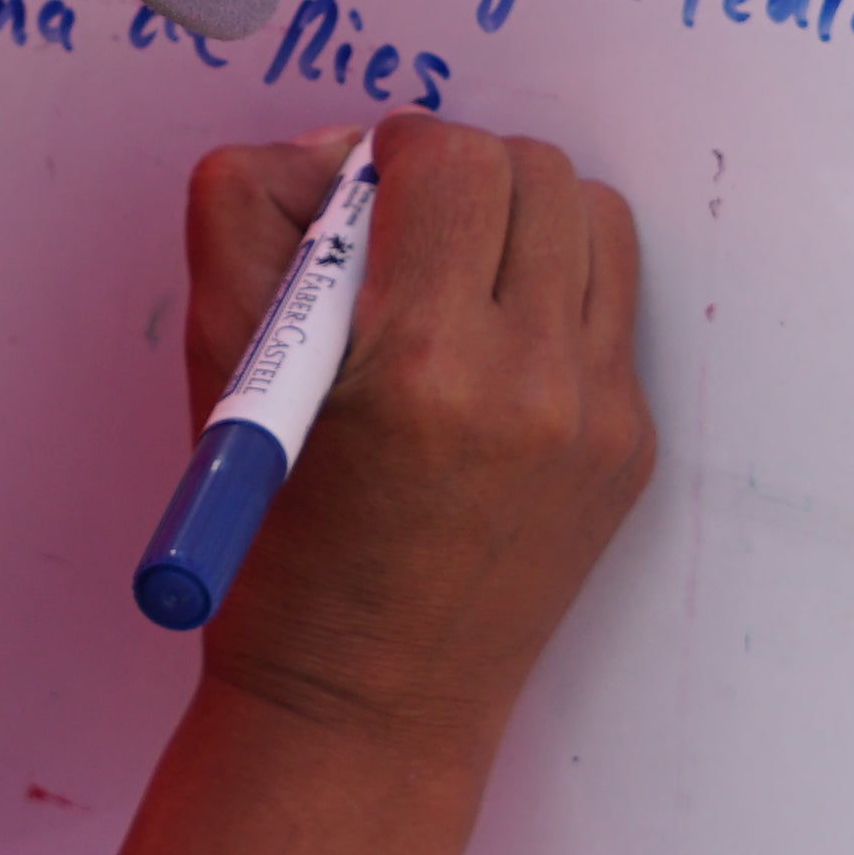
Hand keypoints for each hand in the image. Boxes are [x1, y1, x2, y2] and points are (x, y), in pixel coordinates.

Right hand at [178, 112, 651, 773]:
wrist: (364, 706)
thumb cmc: (278, 541)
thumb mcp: (223, 368)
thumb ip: (250, 214)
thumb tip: (339, 148)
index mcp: (416, 359)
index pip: (450, 159)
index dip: (397, 150)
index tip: (365, 189)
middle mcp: (526, 383)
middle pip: (536, 170)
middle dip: (465, 174)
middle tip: (411, 226)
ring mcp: (595, 420)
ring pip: (597, 221)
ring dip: (526, 220)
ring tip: (462, 275)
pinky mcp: (630, 450)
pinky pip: (613, 307)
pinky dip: (557, 296)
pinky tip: (495, 351)